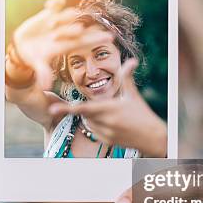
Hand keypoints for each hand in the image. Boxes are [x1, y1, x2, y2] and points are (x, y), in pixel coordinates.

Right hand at [12, 0, 111, 88]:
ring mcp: (57, 22)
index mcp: (64, 45)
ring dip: (66, 16)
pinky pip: (55, 5)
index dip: (96, 39)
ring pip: (65, 16)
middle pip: (75, 29)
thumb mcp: (38, 64)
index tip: (110, 37)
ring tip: (71, 14)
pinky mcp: (48, 13)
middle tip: (81, 29)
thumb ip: (43, 73)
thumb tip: (45, 87)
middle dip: (78, 28)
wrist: (24, 45)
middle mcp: (64, 33)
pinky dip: (55, 2)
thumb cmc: (34, 56)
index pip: (82, 42)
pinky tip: (54, 2)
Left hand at [48, 58, 166, 156]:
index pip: (83, 108)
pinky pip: (94, 131)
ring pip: (88, 122)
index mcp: (109, 108)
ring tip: (110, 114)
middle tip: (78, 106)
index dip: (65, 109)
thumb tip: (132, 60)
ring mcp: (104, 133)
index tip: (51, 110)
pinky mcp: (106, 141)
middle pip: (83, 114)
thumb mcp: (133, 95)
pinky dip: (97, 124)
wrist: (152, 137)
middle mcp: (105, 122)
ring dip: (92, 116)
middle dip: (81, 108)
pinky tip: (111, 122)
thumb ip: (127, 77)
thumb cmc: (142, 113)